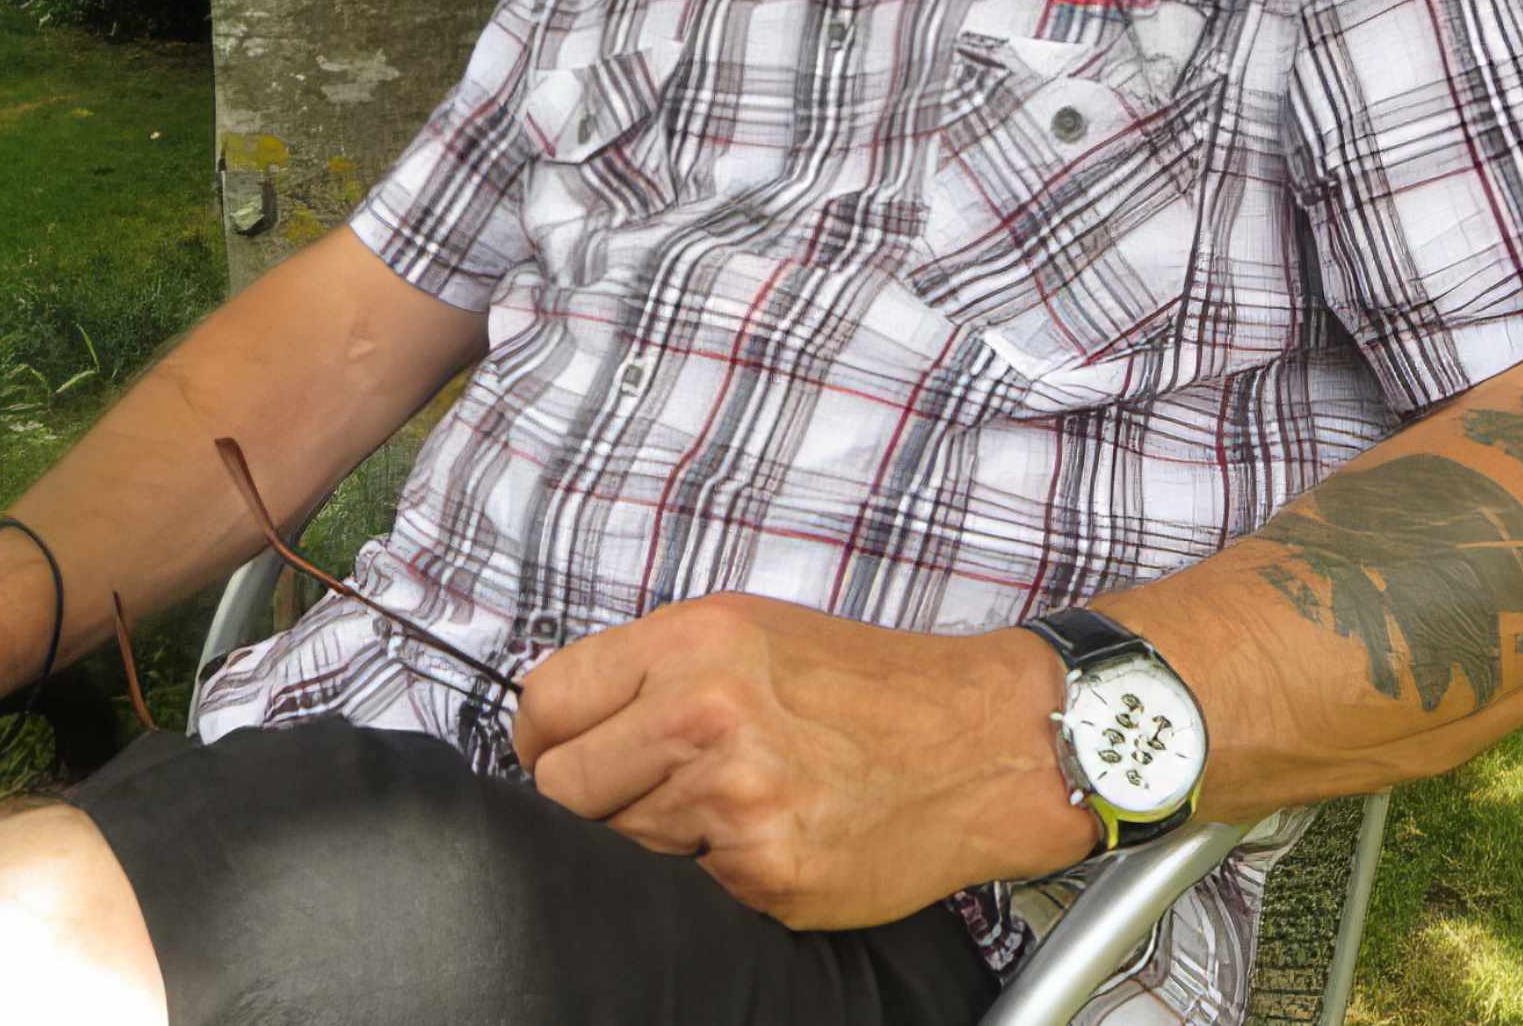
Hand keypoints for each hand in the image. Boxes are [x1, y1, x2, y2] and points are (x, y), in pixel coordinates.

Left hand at [511, 592, 1098, 929]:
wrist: (980, 739)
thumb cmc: (868, 683)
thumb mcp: (752, 632)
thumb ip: (654, 671)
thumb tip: (560, 729)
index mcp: (695, 640)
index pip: (545, 700)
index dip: (542, 738)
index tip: (562, 753)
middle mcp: (705, 711)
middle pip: (561, 786)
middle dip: (588, 798)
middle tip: (644, 791)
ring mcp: (734, 798)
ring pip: (618, 847)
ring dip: (653, 839)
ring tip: (725, 806)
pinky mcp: (763, 873)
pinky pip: (684, 890)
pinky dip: (710, 875)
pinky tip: (762, 839)